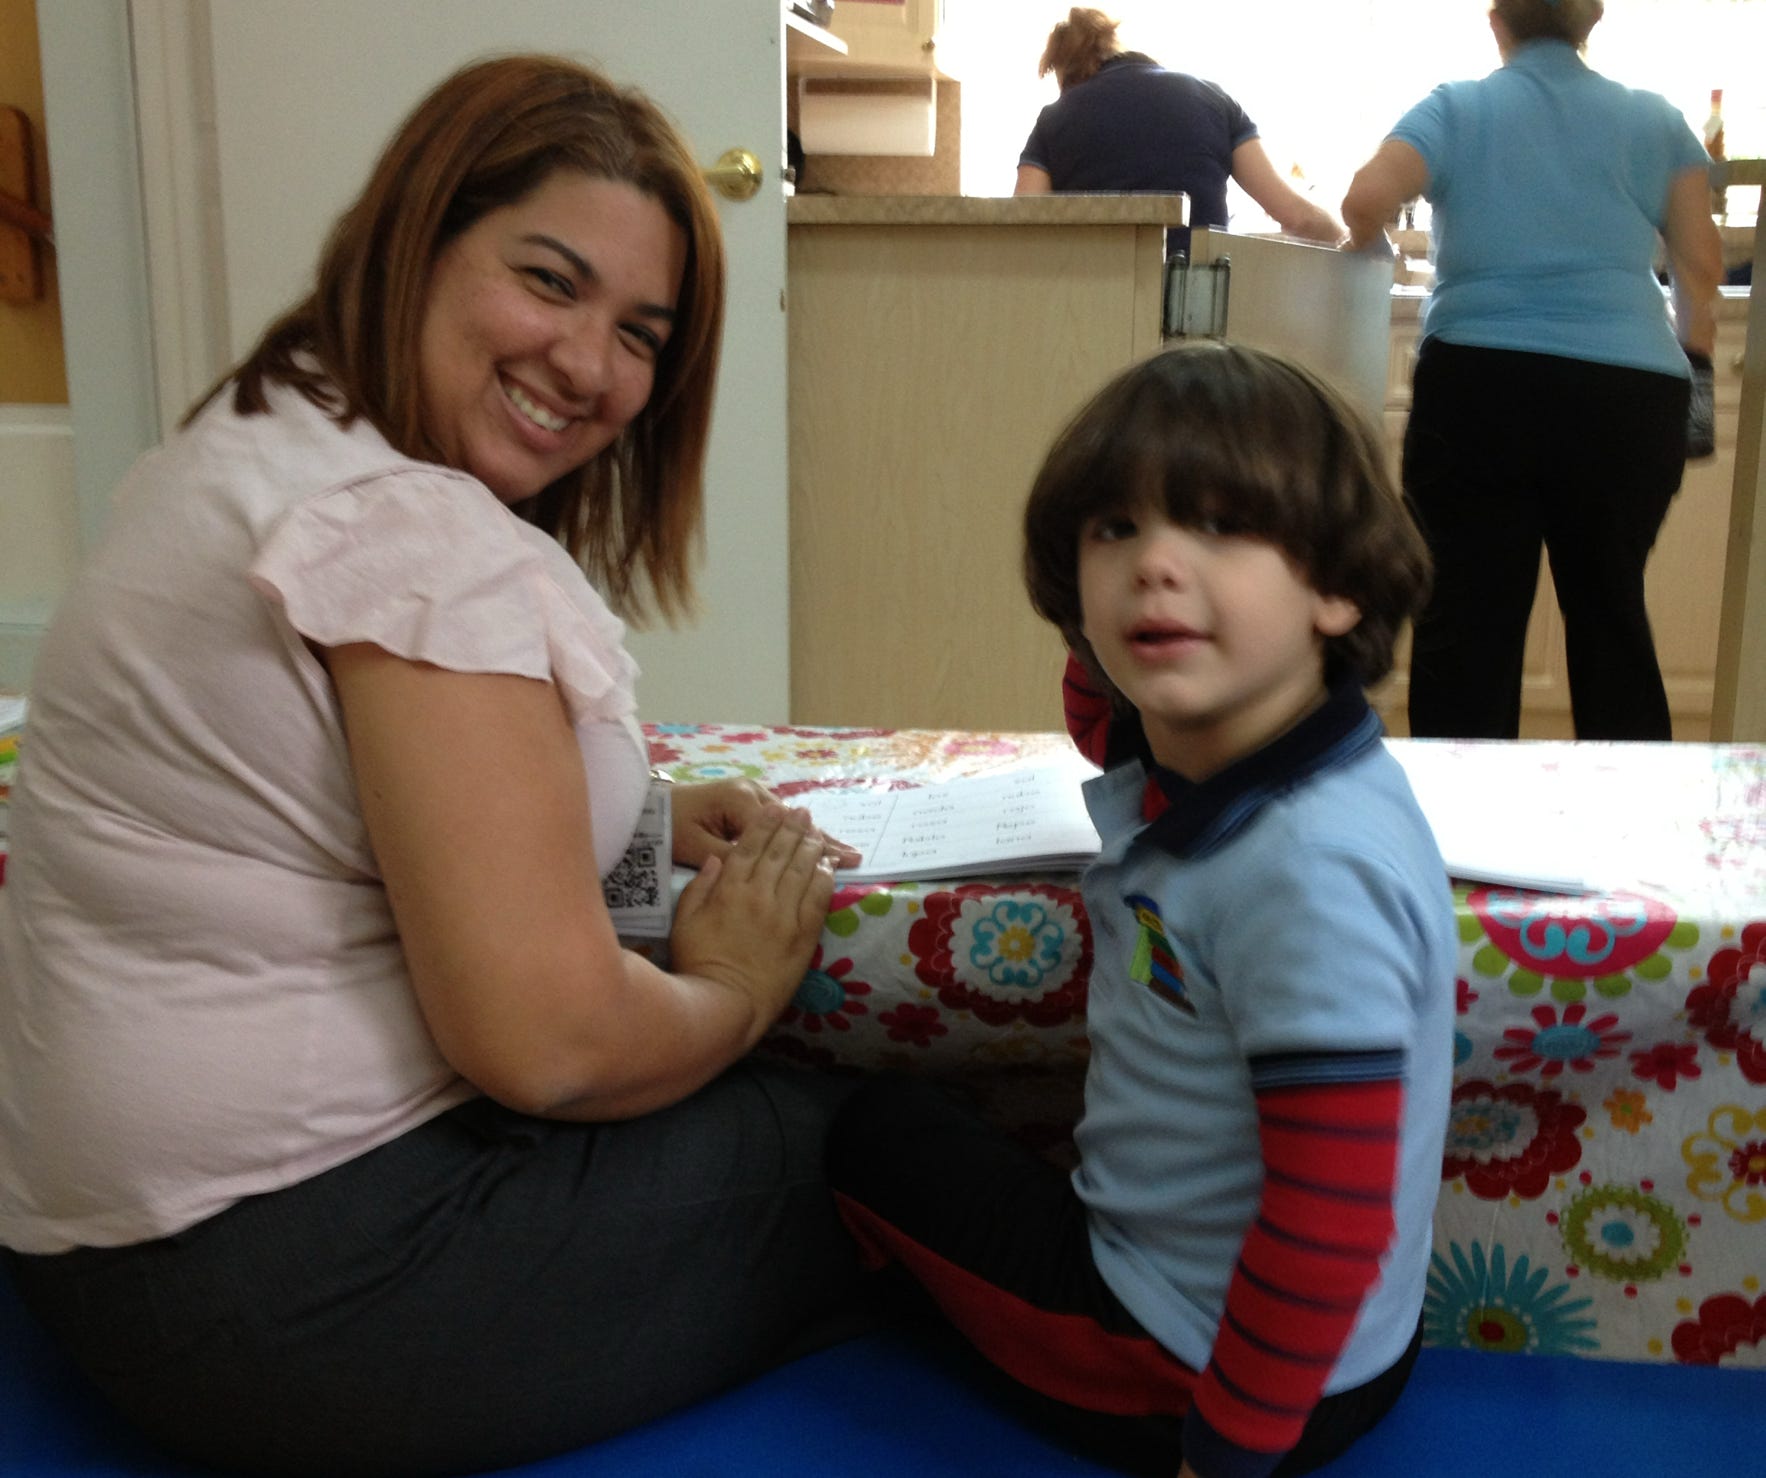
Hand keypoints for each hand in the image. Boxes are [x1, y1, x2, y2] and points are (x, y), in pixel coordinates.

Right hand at [668, 803, 836, 1030]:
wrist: (725, 1003)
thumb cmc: (697, 963)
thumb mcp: (684, 921)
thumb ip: (699, 886)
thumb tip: (717, 858)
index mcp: (728, 889)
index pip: (749, 846)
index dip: (764, 824)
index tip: (775, 809)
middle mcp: (759, 895)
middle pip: (779, 852)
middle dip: (792, 828)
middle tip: (802, 812)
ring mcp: (784, 914)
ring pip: (802, 869)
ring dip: (811, 846)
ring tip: (816, 830)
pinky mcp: (803, 934)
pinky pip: (818, 898)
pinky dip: (824, 877)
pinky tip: (828, 864)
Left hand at [670, 778, 861, 869]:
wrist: (647, 810)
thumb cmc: (670, 830)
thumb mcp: (697, 848)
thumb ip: (733, 858)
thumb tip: (764, 872)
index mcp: (741, 801)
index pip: (783, 829)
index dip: (811, 847)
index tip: (837, 863)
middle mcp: (751, 793)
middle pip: (793, 821)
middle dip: (823, 840)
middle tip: (854, 857)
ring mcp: (748, 796)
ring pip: (788, 821)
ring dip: (814, 837)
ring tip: (843, 852)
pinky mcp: (744, 804)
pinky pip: (777, 821)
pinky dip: (797, 835)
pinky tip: (814, 844)